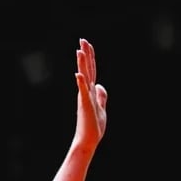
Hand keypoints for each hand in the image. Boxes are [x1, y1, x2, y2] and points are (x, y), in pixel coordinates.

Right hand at [74, 38, 106, 152]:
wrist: (88, 141)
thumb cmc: (93, 127)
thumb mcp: (101, 108)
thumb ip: (101, 96)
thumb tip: (101, 86)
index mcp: (90, 92)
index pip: (91, 71)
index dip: (90, 57)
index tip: (87, 45)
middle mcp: (86, 92)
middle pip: (87, 70)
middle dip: (85, 55)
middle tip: (82, 40)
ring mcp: (85, 98)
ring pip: (84, 77)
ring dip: (82, 64)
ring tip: (79, 51)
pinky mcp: (85, 105)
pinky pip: (83, 92)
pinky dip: (81, 83)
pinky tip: (79, 74)